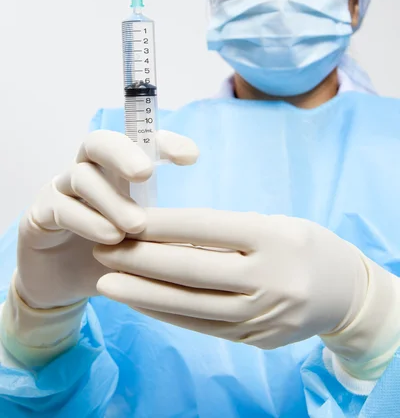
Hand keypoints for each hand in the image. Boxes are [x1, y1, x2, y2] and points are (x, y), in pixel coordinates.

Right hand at [15, 131, 198, 309]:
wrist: (64, 284)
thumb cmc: (111, 253)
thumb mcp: (142, 239)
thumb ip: (164, 226)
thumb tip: (205, 226)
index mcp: (116, 171)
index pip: (137, 141)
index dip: (164, 142)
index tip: (191, 158)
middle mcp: (87, 171)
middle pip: (99, 142)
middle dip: (123, 153)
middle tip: (146, 173)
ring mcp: (60, 189)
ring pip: (81, 176)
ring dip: (111, 200)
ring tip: (135, 226)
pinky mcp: (39, 214)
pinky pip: (61, 208)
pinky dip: (87, 221)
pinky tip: (109, 239)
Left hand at [94, 209, 368, 348]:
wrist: (344, 293)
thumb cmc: (303, 246)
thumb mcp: (272, 224)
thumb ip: (224, 232)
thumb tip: (165, 235)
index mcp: (274, 238)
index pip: (205, 228)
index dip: (161, 224)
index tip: (126, 217)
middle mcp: (268, 279)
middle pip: (191, 269)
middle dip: (140, 259)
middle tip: (102, 248)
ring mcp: (261, 316)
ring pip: (190, 304)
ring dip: (142, 293)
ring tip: (107, 280)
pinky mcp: (254, 340)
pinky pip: (200, 326)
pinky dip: (166, 314)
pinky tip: (139, 302)